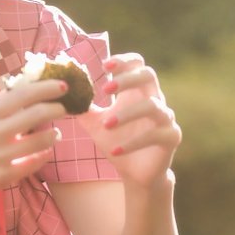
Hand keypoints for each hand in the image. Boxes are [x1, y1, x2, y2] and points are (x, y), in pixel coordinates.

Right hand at [0, 79, 68, 211]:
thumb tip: (26, 85)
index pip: (22, 94)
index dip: (46, 88)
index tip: (63, 86)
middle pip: (36, 114)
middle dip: (57, 109)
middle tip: (64, 109)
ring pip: (40, 140)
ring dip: (53, 134)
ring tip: (55, 133)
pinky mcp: (2, 176)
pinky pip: (34, 163)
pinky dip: (44, 155)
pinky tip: (46, 151)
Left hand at [77, 53, 180, 188]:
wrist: (135, 173)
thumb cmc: (117, 142)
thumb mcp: (95, 124)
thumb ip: (83, 107)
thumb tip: (63, 92)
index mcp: (137, 92)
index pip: (137, 64)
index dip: (123, 61)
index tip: (104, 66)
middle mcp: (154, 100)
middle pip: (148, 75)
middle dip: (127, 78)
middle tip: (105, 89)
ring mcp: (166, 118)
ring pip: (152, 105)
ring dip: (127, 113)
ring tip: (106, 125)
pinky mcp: (171, 137)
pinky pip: (155, 134)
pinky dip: (133, 142)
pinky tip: (115, 151)